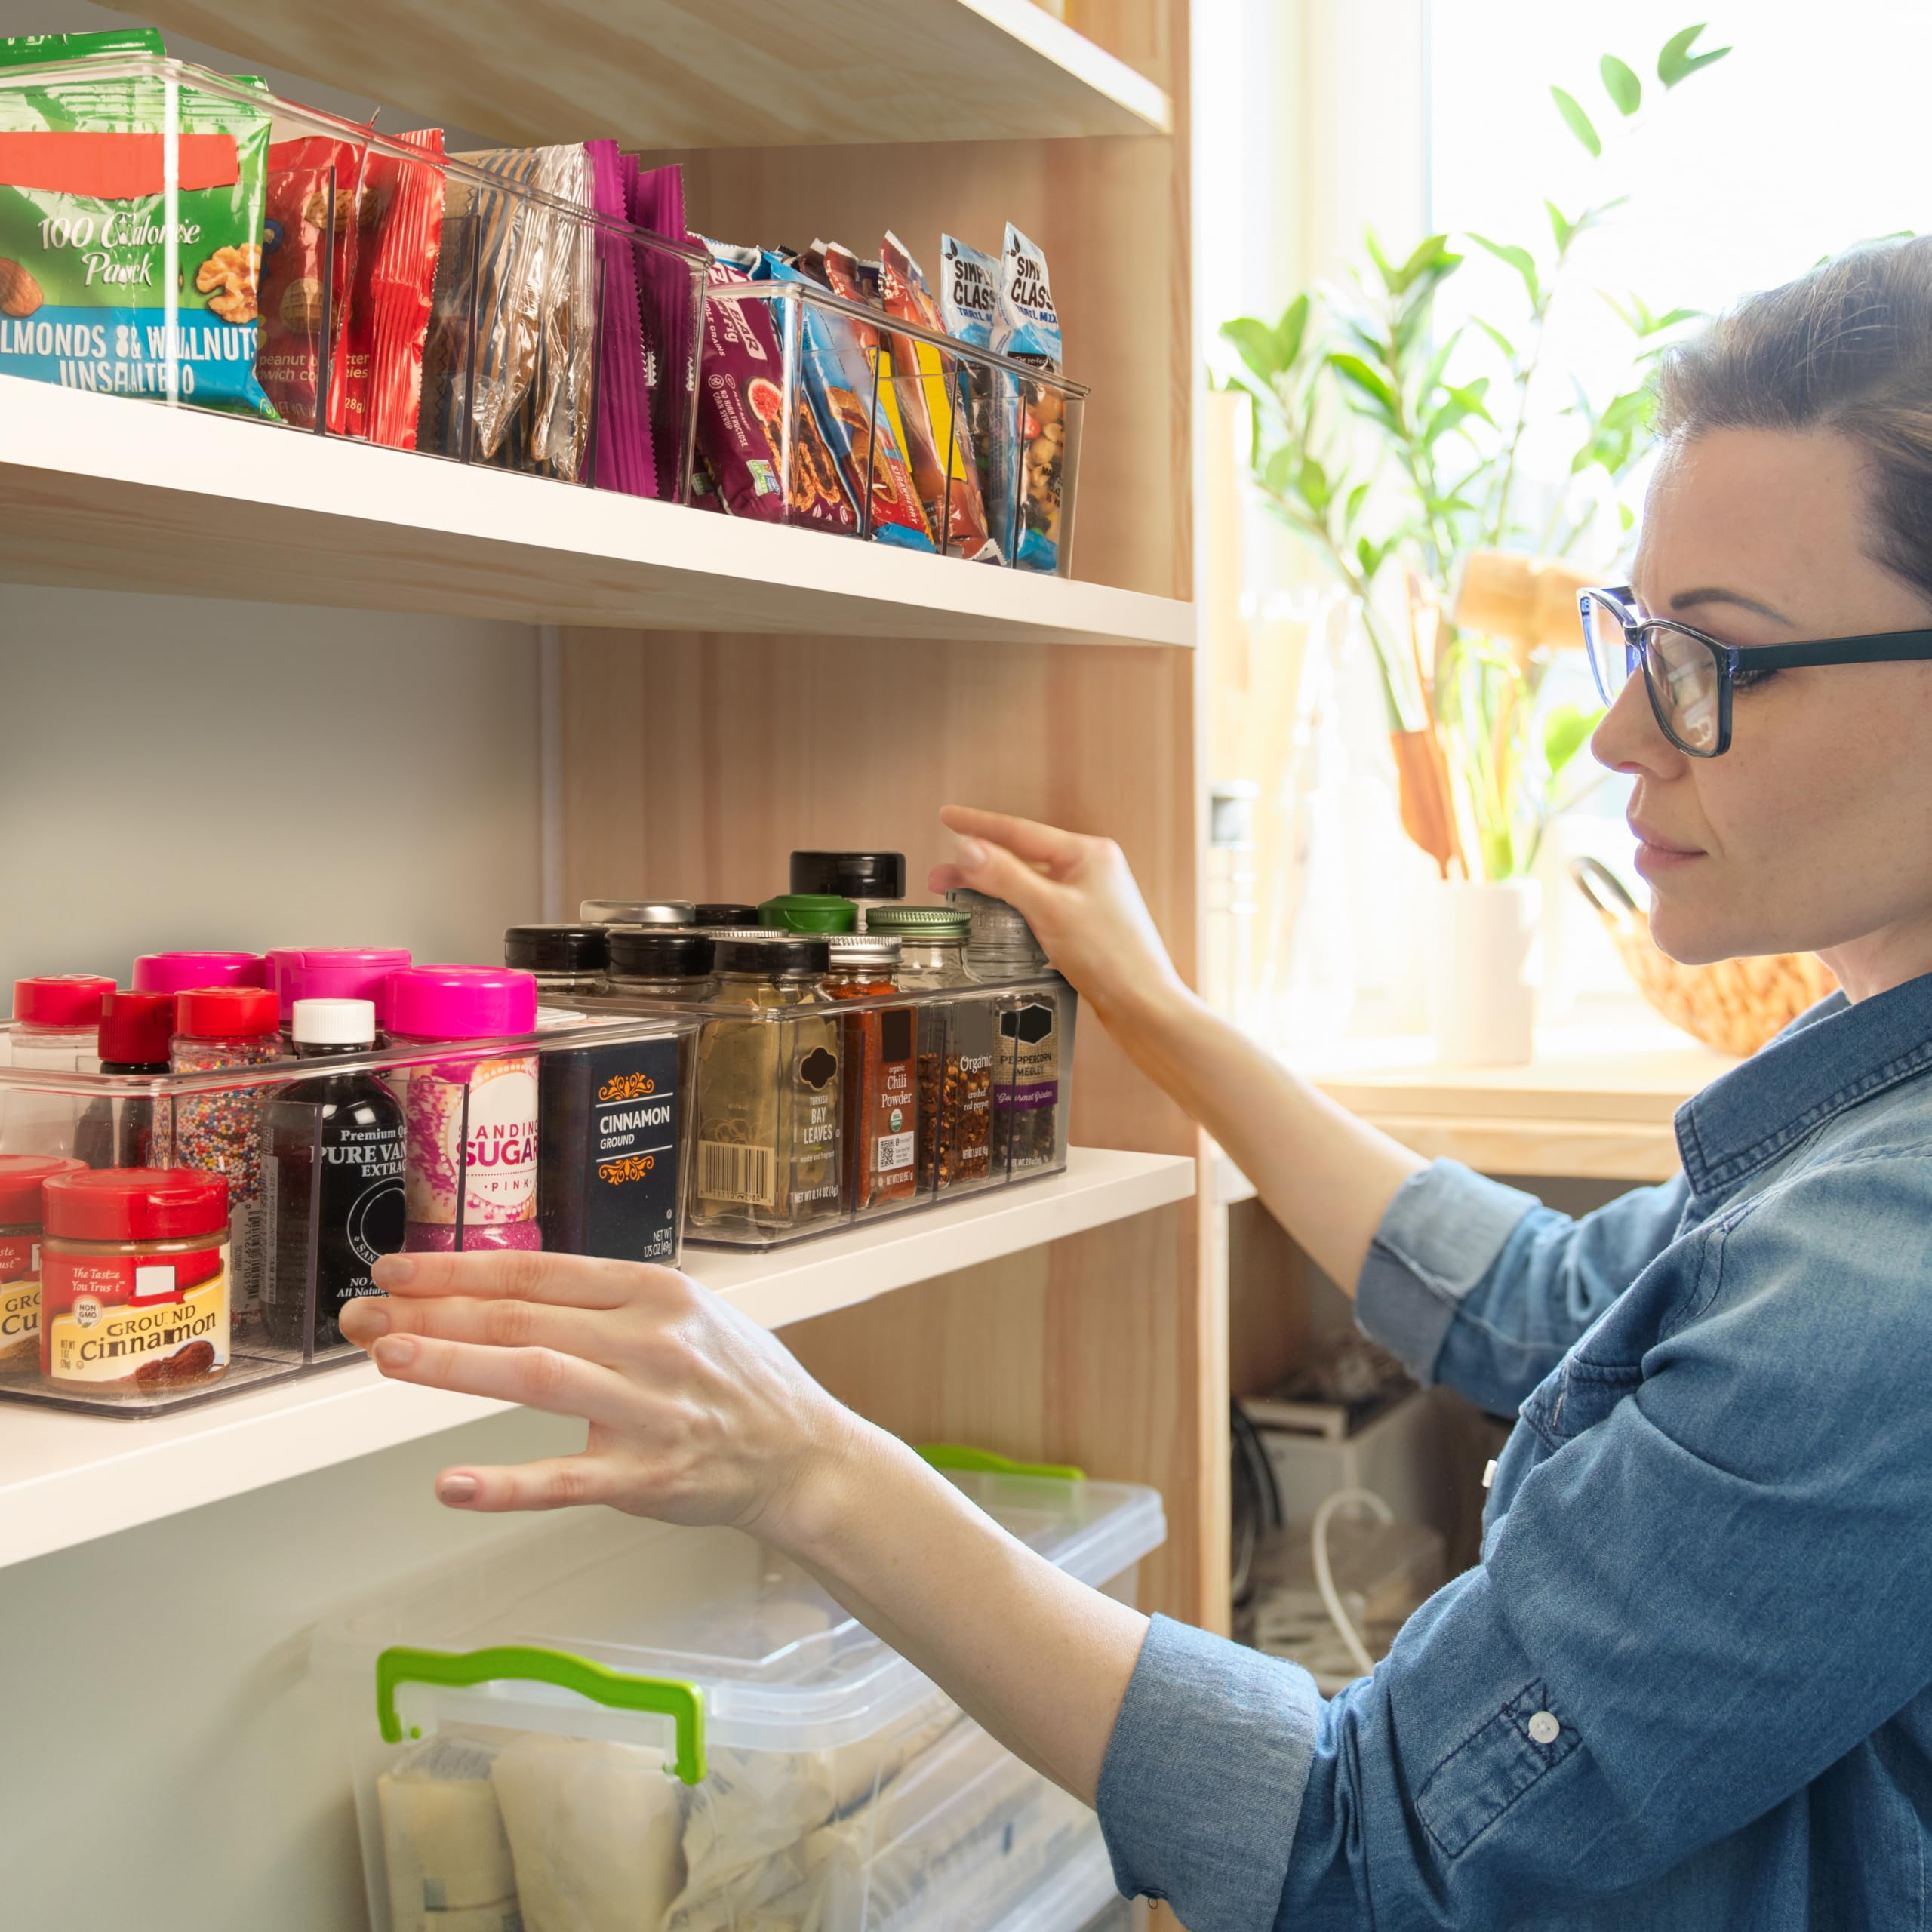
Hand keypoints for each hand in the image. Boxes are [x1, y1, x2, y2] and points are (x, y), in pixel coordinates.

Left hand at [337, 1251, 869, 1545]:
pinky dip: (506, 1485)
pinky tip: (452, 1485)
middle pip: (522, 1316)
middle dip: (432, 1311)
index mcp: (654, 1292)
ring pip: (534, 1376)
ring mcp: (647, 1410)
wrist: (802, 1454)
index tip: (395, 1269)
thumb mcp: (685, 1311)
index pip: (536, 1270)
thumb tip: (504, 1286)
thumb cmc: (735, 1379)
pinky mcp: (645, 1478)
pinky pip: (564, 1481)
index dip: (458, 1267)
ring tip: (388, 1356)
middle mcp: (649, 1341)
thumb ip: (604, 1300)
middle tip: (362, 1315)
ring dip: (453, 1364)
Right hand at [929, 805, 1189, 1027]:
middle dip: (978, 866)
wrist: (1143, 1005)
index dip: (977, 824)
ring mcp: (1089, 896)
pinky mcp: (1085, 923)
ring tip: (960, 897)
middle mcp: (1090, 869)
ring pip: (1029, 883)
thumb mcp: (1050, 911)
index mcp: (1087, 853)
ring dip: (993, 888)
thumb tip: (969, 848)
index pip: (1019, 831)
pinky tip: (996, 916)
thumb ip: (1006, 876)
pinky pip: (1039, 904)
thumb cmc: (1113, 958)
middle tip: (941, 876)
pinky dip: (1013, 907)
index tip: (948, 817)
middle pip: (1021, 857)